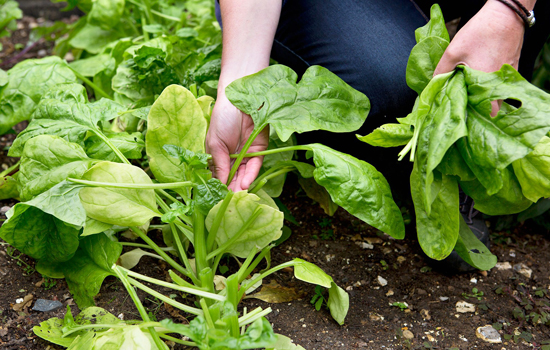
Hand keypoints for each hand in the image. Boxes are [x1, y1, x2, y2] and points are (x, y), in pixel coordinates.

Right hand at [205, 92, 268, 191]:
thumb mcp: (215, 144)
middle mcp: (233, 158)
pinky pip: (255, 166)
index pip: (219, 176)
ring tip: (237, 196)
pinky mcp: (259, 151)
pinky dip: (250, 176)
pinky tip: (244, 184)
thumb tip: (219, 185)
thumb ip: (219, 164)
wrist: (239, 99)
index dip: (218, 187)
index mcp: (219, 156)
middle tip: (229, 202)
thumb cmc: (222, 118)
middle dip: (231, 190)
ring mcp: (246, 155)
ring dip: (240, 186)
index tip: (216, 200)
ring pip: (244, 175)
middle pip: (232, 178)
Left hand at [434, 0, 525, 114]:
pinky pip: (501, 86)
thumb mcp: (453, 52)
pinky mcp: (513, 69)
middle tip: (464, 106)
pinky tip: (480, 82)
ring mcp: (507, 77)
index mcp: (483, 84)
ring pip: (498, 98)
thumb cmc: (480, 33)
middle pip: (491, 108)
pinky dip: (492, 88)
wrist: (505, 15)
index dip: (470, 115)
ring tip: (471, 95)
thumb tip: (433, 85)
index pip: (481, 111)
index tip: (458, 114)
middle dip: (478, 110)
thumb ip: (442, 71)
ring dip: (486, 99)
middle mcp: (498, 84)